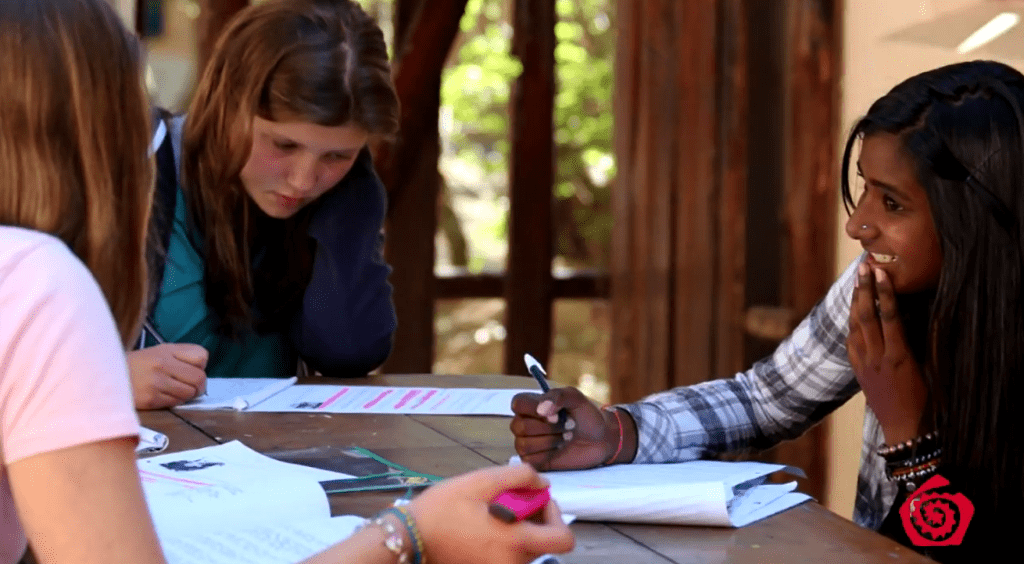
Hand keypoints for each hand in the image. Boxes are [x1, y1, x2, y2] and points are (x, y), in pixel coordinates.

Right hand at [126, 344, 207, 409]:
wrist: (106, 377)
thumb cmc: (137, 366)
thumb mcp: (159, 352)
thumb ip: (182, 357)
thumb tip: (202, 373)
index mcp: (166, 350)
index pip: (201, 356)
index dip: (201, 366)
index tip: (192, 370)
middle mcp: (162, 364)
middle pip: (199, 378)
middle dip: (199, 385)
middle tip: (190, 387)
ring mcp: (156, 382)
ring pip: (189, 393)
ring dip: (186, 395)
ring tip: (173, 391)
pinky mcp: (151, 399)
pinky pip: (175, 403)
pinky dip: (174, 402)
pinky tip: (163, 396)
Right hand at [409, 464, 574, 563]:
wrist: (409, 538)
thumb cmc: (442, 509)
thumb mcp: (480, 481)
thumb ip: (519, 477)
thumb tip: (543, 484)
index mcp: (515, 543)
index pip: (563, 539)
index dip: (556, 515)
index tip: (536, 499)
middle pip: (544, 543)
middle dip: (535, 517)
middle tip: (511, 499)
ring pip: (527, 549)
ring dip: (521, 528)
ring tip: (494, 510)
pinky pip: (510, 556)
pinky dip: (507, 540)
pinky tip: (486, 525)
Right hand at [510, 387, 622, 470]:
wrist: (602, 439)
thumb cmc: (587, 416)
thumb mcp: (576, 398)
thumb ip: (558, 396)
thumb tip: (541, 409)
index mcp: (532, 405)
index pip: (517, 404)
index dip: (534, 410)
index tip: (556, 414)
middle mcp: (525, 423)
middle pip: (519, 426)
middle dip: (548, 428)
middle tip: (567, 426)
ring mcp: (528, 443)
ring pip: (524, 444)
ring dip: (550, 441)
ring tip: (565, 438)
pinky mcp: (535, 461)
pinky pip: (530, 460)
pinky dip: (548, 455)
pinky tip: (559, 450)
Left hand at [846, 262, 926, 443]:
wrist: (904, 432)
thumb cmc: (927, 403)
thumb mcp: (933, 372)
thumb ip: (930, 343)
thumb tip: (932, 316)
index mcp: (898, 357)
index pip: (889, 316)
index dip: (884, 292)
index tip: (880, 272)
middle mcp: (876, 358)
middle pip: (866, 316)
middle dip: (863, 289)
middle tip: (862, 266)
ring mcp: (863, 365)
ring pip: (854, 326)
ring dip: (855, 302)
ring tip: (857, 281)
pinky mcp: (857, 371)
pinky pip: (850, 341)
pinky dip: (852, 322)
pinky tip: (854, 312)